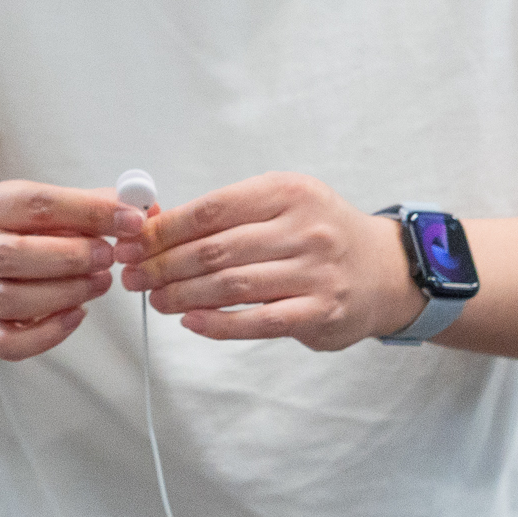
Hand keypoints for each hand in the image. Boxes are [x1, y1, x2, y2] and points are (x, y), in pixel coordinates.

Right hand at [0, 180, 129, 360]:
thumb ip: (98, 204)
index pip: (38, 205)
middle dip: (72, 257)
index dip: (91, 212)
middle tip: (109, 257)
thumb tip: (147, 210)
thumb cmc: (30, 230)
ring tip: (100, 283)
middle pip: (13, 255)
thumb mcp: (56, 205)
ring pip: (10, 300)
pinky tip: (76, 315)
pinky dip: (47, 335)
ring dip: (66, 293)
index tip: (132, 221)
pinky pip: (8, 342)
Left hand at [122, 173, 418, 350]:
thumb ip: (226, 215)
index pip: (211, 209)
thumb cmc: (318, 235)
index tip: (131, 243)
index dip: (163, 229)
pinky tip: (190, 322)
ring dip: (182, 295)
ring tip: (155, 299)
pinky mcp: (320, 311)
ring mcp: (315, 272)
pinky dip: (218, 324)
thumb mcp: (281, 206)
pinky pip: (258, 321)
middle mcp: (304, 228)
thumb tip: (153, 227)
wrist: (386, 269)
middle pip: (215, 249)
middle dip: (163, 265)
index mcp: (287, 192)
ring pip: (231, 285)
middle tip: (132, 276)